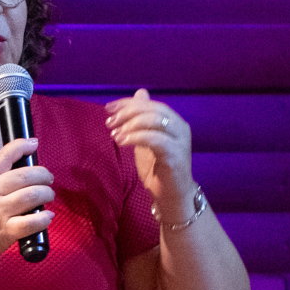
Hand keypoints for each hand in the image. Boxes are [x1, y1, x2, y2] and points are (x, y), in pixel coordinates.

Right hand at [0, 136, 55, 269]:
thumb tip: (17, 175)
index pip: (4, 156)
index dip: (22, 147)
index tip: (33, 144)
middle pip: (25, 175)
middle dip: (42, 174)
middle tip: (48, 178)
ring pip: (32, 195)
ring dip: (46, 193)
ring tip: (48, 195)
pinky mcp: (5, 232)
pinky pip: (31, 222)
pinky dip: (43, 218)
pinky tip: (47, 216)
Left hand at [105, 89, 195, 209]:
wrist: (171, 196)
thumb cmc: (158, 169)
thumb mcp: (145, 139)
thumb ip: (141, 119)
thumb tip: (140, 93)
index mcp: (174, 122)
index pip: (150, 104)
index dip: (128, 103)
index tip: (108, 108)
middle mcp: (180, 128)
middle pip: (152, 110)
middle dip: (127, 113)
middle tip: (109, 122)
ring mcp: (180, 142)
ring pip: (154, 121)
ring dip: (130, 125)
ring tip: (114, 135)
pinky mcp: (176, 156)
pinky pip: (155, 139)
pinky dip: (135, 138)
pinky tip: (122, 142)